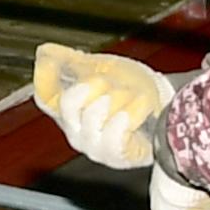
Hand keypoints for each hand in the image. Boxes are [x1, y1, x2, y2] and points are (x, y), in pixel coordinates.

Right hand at [30, 40, 172, 166]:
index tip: (53, 61)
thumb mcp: (101, 68)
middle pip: (69, 103)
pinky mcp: (116, 157)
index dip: (44, 78)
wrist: (166, 105)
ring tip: (133, 96)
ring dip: (119, 98)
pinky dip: (130, 114)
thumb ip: (70, 61)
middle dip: (94, 83)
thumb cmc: (133, 88)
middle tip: (112, 80)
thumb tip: (43, 52)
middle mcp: (76, 131)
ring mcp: (94, 147)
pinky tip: (140, 107)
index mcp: (69, 110)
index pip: (44, 97)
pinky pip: (114, 135)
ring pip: (94, 115)